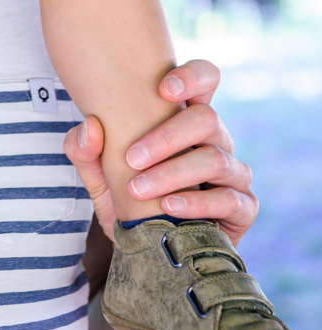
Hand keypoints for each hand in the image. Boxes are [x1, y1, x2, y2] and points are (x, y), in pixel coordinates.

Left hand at [65, 58, 257, 246]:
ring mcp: (233, 172)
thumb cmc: (129, 201)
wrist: (151, 254)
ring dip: (173, 172)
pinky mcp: (243, 207)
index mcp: (186, 118)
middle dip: (166, 137)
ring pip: (216, 158)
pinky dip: (197, 203)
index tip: (162, 89)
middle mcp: (216, 139)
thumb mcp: (100, 177)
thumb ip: (86, 151)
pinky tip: (169, 207)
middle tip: (131, 158)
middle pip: (206, 118)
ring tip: (138, 189)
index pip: (205, 79)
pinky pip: (231, 199)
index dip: (192, 76)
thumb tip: (90, 128)